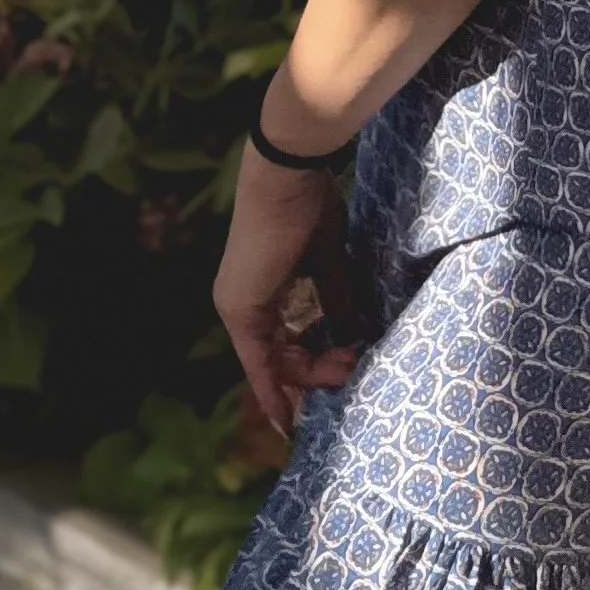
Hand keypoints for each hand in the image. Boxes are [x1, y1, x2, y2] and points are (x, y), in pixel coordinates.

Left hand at [212, 154, 367, 435]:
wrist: (287, 174)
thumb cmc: (309, 205)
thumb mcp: (326, 258)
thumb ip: (332, 294)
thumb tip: (348, 326)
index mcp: (258, 288)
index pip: (279, 340)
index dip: (301, 369)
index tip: (327, 386)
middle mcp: (239, 302)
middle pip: (279, 356)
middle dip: (315, 372)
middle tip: (352, 368)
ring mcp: (237, 307)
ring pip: (272, 361)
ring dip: (309, 375)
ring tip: (348, 369)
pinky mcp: (241, 310)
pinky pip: (258, 361)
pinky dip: (275, 388)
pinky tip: (289, 415)